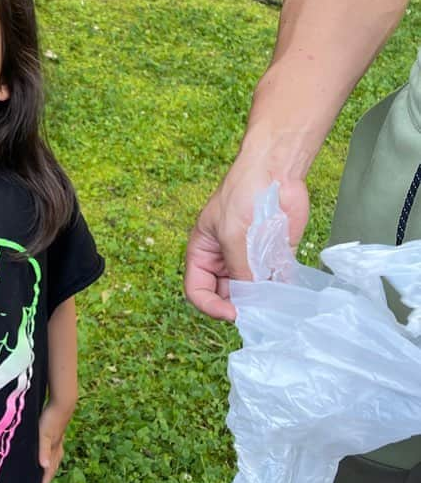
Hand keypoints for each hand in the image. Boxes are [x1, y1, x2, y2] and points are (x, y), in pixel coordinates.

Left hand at [38, 401, 72, 482]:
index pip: (48, 471)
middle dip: (46, 478)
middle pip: (52, 467)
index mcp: (54, 450)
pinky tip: (45, 453)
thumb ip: (44, 450)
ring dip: (49, 467)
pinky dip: (48, 455)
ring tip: (43, 474)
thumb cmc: (52, 419)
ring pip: (53, 458)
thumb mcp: (45, 435)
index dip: (43, 482)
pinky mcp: (56, 433)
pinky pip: (52, 449)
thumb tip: (44, 466)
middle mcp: (57, 448)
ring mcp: (57, 440)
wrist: (62, 403)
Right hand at [184, 159, 309, 320]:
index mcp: (203, 253)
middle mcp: (223, 260)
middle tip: (254, 311)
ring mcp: (248, 259)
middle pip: (224, 295)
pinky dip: (278, 291)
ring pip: (249, 292)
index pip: (197, 290)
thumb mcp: (232, 235)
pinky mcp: (273, 256)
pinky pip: (273, 282)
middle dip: (237, 305)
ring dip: (258, 301)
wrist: (275, 169)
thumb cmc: (243, 193)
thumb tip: (251, 299)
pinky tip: (284, 294)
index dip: (211, 306)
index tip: (231, 313)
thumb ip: (239, 269)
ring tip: (271, 305)